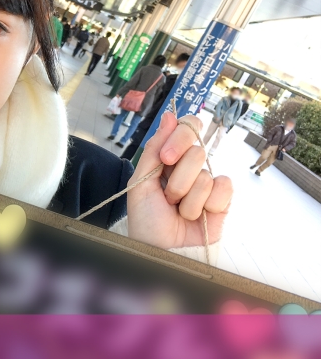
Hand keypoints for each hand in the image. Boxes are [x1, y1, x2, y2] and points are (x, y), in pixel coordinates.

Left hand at [126, 113, 232, 248]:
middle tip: (167, 196)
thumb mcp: (141, 181)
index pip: (186, 127)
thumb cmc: (147, 219)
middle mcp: (190, 167)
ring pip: (204, 173)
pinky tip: (197, 215)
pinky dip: (206, 204)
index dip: (180, 136)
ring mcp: (207, 182)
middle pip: (196, 150)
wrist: (161, 250)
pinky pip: (223, 186)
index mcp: (169, 158)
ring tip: (178, 210)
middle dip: (177, 178)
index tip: (166, 158)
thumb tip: (169, 116)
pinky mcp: (223, 200)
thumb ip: (154, 149)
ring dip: (186, 198)